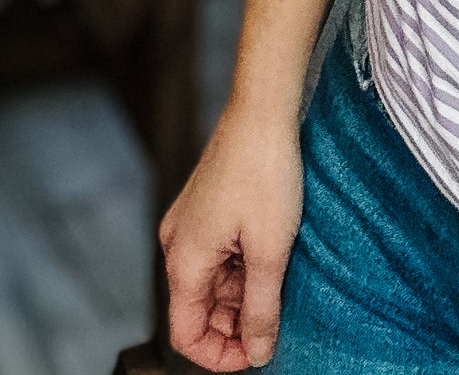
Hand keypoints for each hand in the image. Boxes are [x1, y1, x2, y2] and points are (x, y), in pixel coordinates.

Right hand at [159, 107, 303, 369]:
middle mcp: (178, 244)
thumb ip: (262, 308)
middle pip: (198, 309)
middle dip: (234, 324)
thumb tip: (259, 353)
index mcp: (184, 260)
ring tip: (280, 284)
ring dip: (241, 294)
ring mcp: (190, 224)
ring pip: (211, 282)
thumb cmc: (265, 171)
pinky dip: (240, 266)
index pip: (186, 335)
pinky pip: (217, 254)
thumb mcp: (270, 249)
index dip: (219, 355)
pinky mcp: (206, 207)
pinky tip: (271, 255)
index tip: (257, 354)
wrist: (263, 108)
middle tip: (277, 320)